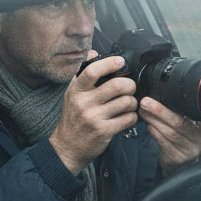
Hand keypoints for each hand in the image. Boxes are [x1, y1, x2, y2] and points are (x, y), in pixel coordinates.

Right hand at [49, 52, 137, 173]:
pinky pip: (128, 118)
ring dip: (133, 102)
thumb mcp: (72, 94)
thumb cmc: (72, 119)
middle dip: (130, 85)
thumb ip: (83, 74)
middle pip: (117, 85)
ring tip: (129, 104)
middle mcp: (84, 103)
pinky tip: (127, 117)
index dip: (109, 63)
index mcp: (77, 91)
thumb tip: (93, 53)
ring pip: (126, 102)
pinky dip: (132, 116)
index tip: (120, 61)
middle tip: (130, 88)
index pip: (92, 71)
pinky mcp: (104, 131)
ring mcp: (94, 118)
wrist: (67, 147)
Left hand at [138, 97, 200, 173]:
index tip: (177, 96)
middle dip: (161, 111)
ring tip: (143, 111)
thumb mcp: (191, 126)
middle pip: (180, 123)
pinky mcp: (177, 158)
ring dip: (154, 120)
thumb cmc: (184, 138)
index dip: (193, 106)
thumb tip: (164, 92)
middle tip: (147, 102)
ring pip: (169, 132)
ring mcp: (189, 151)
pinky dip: (154, 131)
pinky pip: (163, 142)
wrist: (181, 164)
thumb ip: (185, 113)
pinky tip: (148, 124)